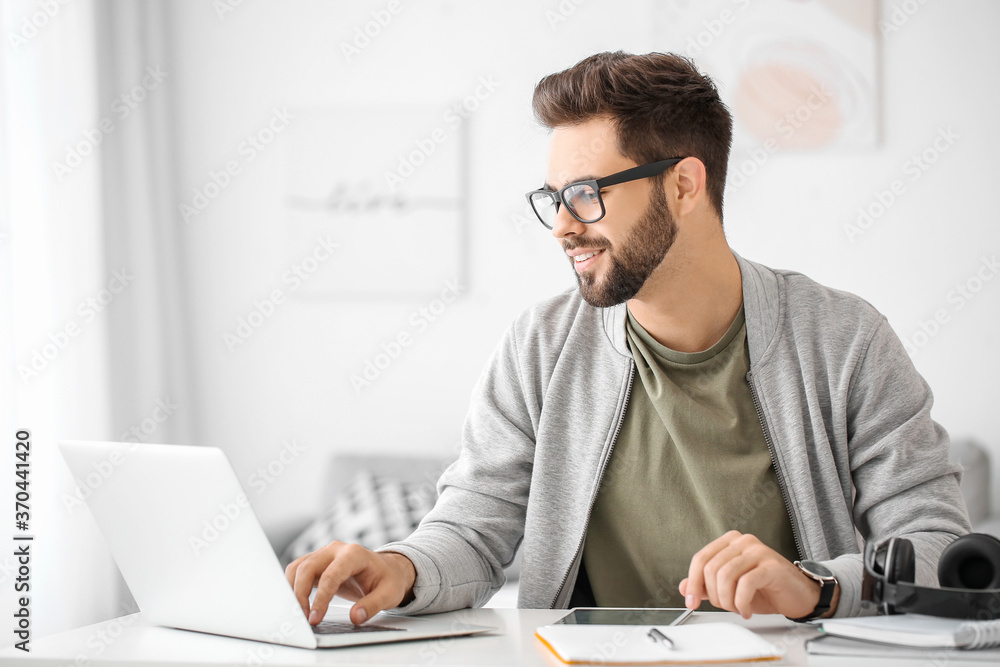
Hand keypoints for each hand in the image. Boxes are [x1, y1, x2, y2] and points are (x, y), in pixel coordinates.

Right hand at [284, 541, 415, 625]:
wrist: (388, 570)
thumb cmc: (388, 579)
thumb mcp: (389, 594)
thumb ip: (373, 605)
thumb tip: (355, 617)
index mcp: (354, 554)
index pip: (331, 575)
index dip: (321, 598)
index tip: (315, 618)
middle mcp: (336, 550)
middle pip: (307, 568)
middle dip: (300, 594)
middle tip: (303, 619)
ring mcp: (325, 554)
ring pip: (298, 568)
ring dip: (293, 590)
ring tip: (297, 614)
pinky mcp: (318, 562)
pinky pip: (298, 571)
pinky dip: (292, 586)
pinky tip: (295, 604)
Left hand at [678, 530, 839, 619]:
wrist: (798, 596)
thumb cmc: (766, 589)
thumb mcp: (730, 588)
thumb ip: (707, 585)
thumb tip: (683, 587)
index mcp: (730, 542)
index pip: (700, 559)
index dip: (693, 583)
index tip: (691, 602)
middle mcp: (743, 541)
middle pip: (711, 568)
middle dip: (714, 595)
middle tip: (726, 607)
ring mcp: (758, 551)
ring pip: (726, 576)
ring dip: (728, 600)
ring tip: (737, 608)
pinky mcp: (772, 565)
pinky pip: (746, 584)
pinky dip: (742, 602)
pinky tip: (747, 609)